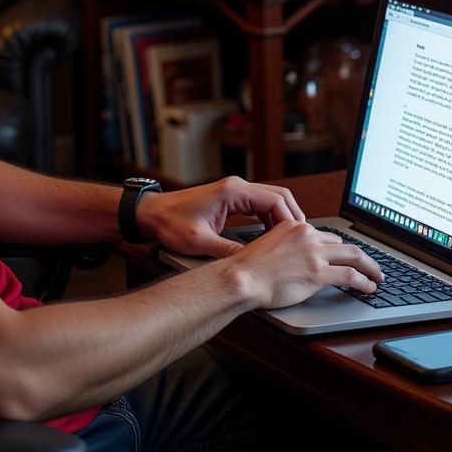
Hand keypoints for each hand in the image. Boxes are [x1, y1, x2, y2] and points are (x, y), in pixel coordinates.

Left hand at [135, 175, 304, 258]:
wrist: (151, 213)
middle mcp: (236, 187)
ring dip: (281, 218)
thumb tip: (252, 264)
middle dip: (292, 218)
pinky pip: (258, 205)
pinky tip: (271, 236)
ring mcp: (234, 191)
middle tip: (300, 241)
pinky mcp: (230, 198)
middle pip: (278, 196)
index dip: (290, 221)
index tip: (297, 240)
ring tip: (289, 242)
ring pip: (270, 200)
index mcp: (233, 192)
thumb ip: (228, 252)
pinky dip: (269, 218)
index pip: (275, 201)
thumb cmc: (170, 223)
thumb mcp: (199, 242)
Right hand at [222, 220, 382, 309]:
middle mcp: (307, 235)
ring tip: (377, 276)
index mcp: (294, 226)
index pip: (325, 235)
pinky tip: (370, 287)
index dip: (339, 248)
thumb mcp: (269, 246)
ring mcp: (314, 253)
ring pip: (354, 256)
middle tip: (369, 265)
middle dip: (359, 256)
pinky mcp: (318, 272)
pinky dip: (365, 281)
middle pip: (342, 244)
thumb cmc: (248, 269)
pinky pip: (351, 276)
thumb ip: (287, 248)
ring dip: (370, 267)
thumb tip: (299, 261)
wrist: (242, 278)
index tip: (347, 255)